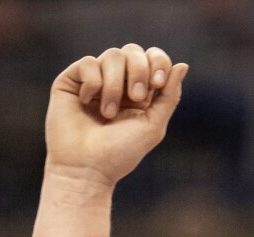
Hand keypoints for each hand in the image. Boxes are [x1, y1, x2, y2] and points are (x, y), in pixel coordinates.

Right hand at [44, 44, 187, 187]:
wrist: (85, 169)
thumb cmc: (119, 153)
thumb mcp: (153, 126)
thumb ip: (169, 96)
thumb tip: (183, 65)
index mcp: (137, 91)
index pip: (152, 57)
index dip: (158, 62)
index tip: (158, 84)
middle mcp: (115, 82)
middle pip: (133, 51)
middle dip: (139, 71)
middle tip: (136, 97)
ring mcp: (92, 80)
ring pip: (112, 55)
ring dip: (114, 85)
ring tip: (108, 113)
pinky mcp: (70, 81)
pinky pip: (88, 63)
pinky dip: (93, 83)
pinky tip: (86, 103)